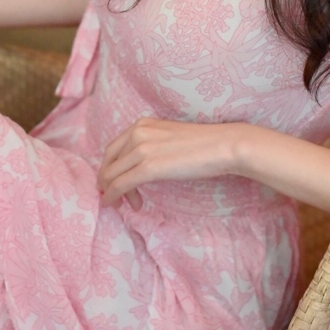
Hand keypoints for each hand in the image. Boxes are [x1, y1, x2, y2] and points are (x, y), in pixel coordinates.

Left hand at [97, 118, 242, 203]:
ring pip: (112, 175)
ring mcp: (141, 149)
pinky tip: (117, 204)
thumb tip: (139, 165)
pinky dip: (113, 196)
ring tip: (127, 204)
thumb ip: (151, 145)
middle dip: (108, 182)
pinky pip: (120, 184)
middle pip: (109, 163)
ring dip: (114, 193)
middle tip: (115, 198)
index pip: (113, 149)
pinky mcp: (148, 167)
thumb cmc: (203, 144)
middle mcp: (137, 133)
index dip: (109, 168)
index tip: (112, 183)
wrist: (222, 146)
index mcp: (142, 124)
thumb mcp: (168, 137)